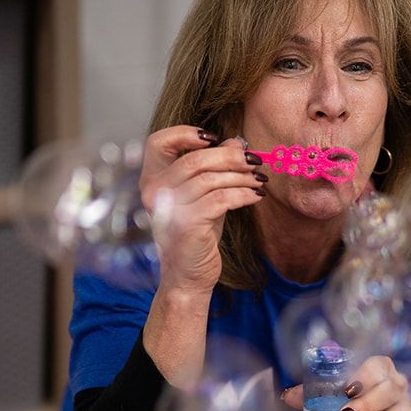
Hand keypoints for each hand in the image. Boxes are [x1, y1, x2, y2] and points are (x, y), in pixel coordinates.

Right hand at [140, 126, 265, 295]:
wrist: (187, 276)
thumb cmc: (196, 235)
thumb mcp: (205, 196)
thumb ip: (215, 168)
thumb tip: (236, 142)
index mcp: (152, 180)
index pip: (160, 142)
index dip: (186, 134)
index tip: (215, 139)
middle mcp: (154, 192)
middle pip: (194, 159)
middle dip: (230, 157)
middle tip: (254, 161)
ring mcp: (169, 209)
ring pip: (210, 179)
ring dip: (241, 177)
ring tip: (259, 180)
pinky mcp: (187, 225)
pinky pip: (221, 199)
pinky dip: (243, 195)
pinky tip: (256, 197)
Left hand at [281, 355, 410, 410]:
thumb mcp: (326, 403)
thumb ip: (309, 397)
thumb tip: (287, 395)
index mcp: (379, 369)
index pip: (378, 365)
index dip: (365, 376)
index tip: (346, 390)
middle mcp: (398, 385)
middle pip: (391, 389)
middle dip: (367, 405)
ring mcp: (408, 409)